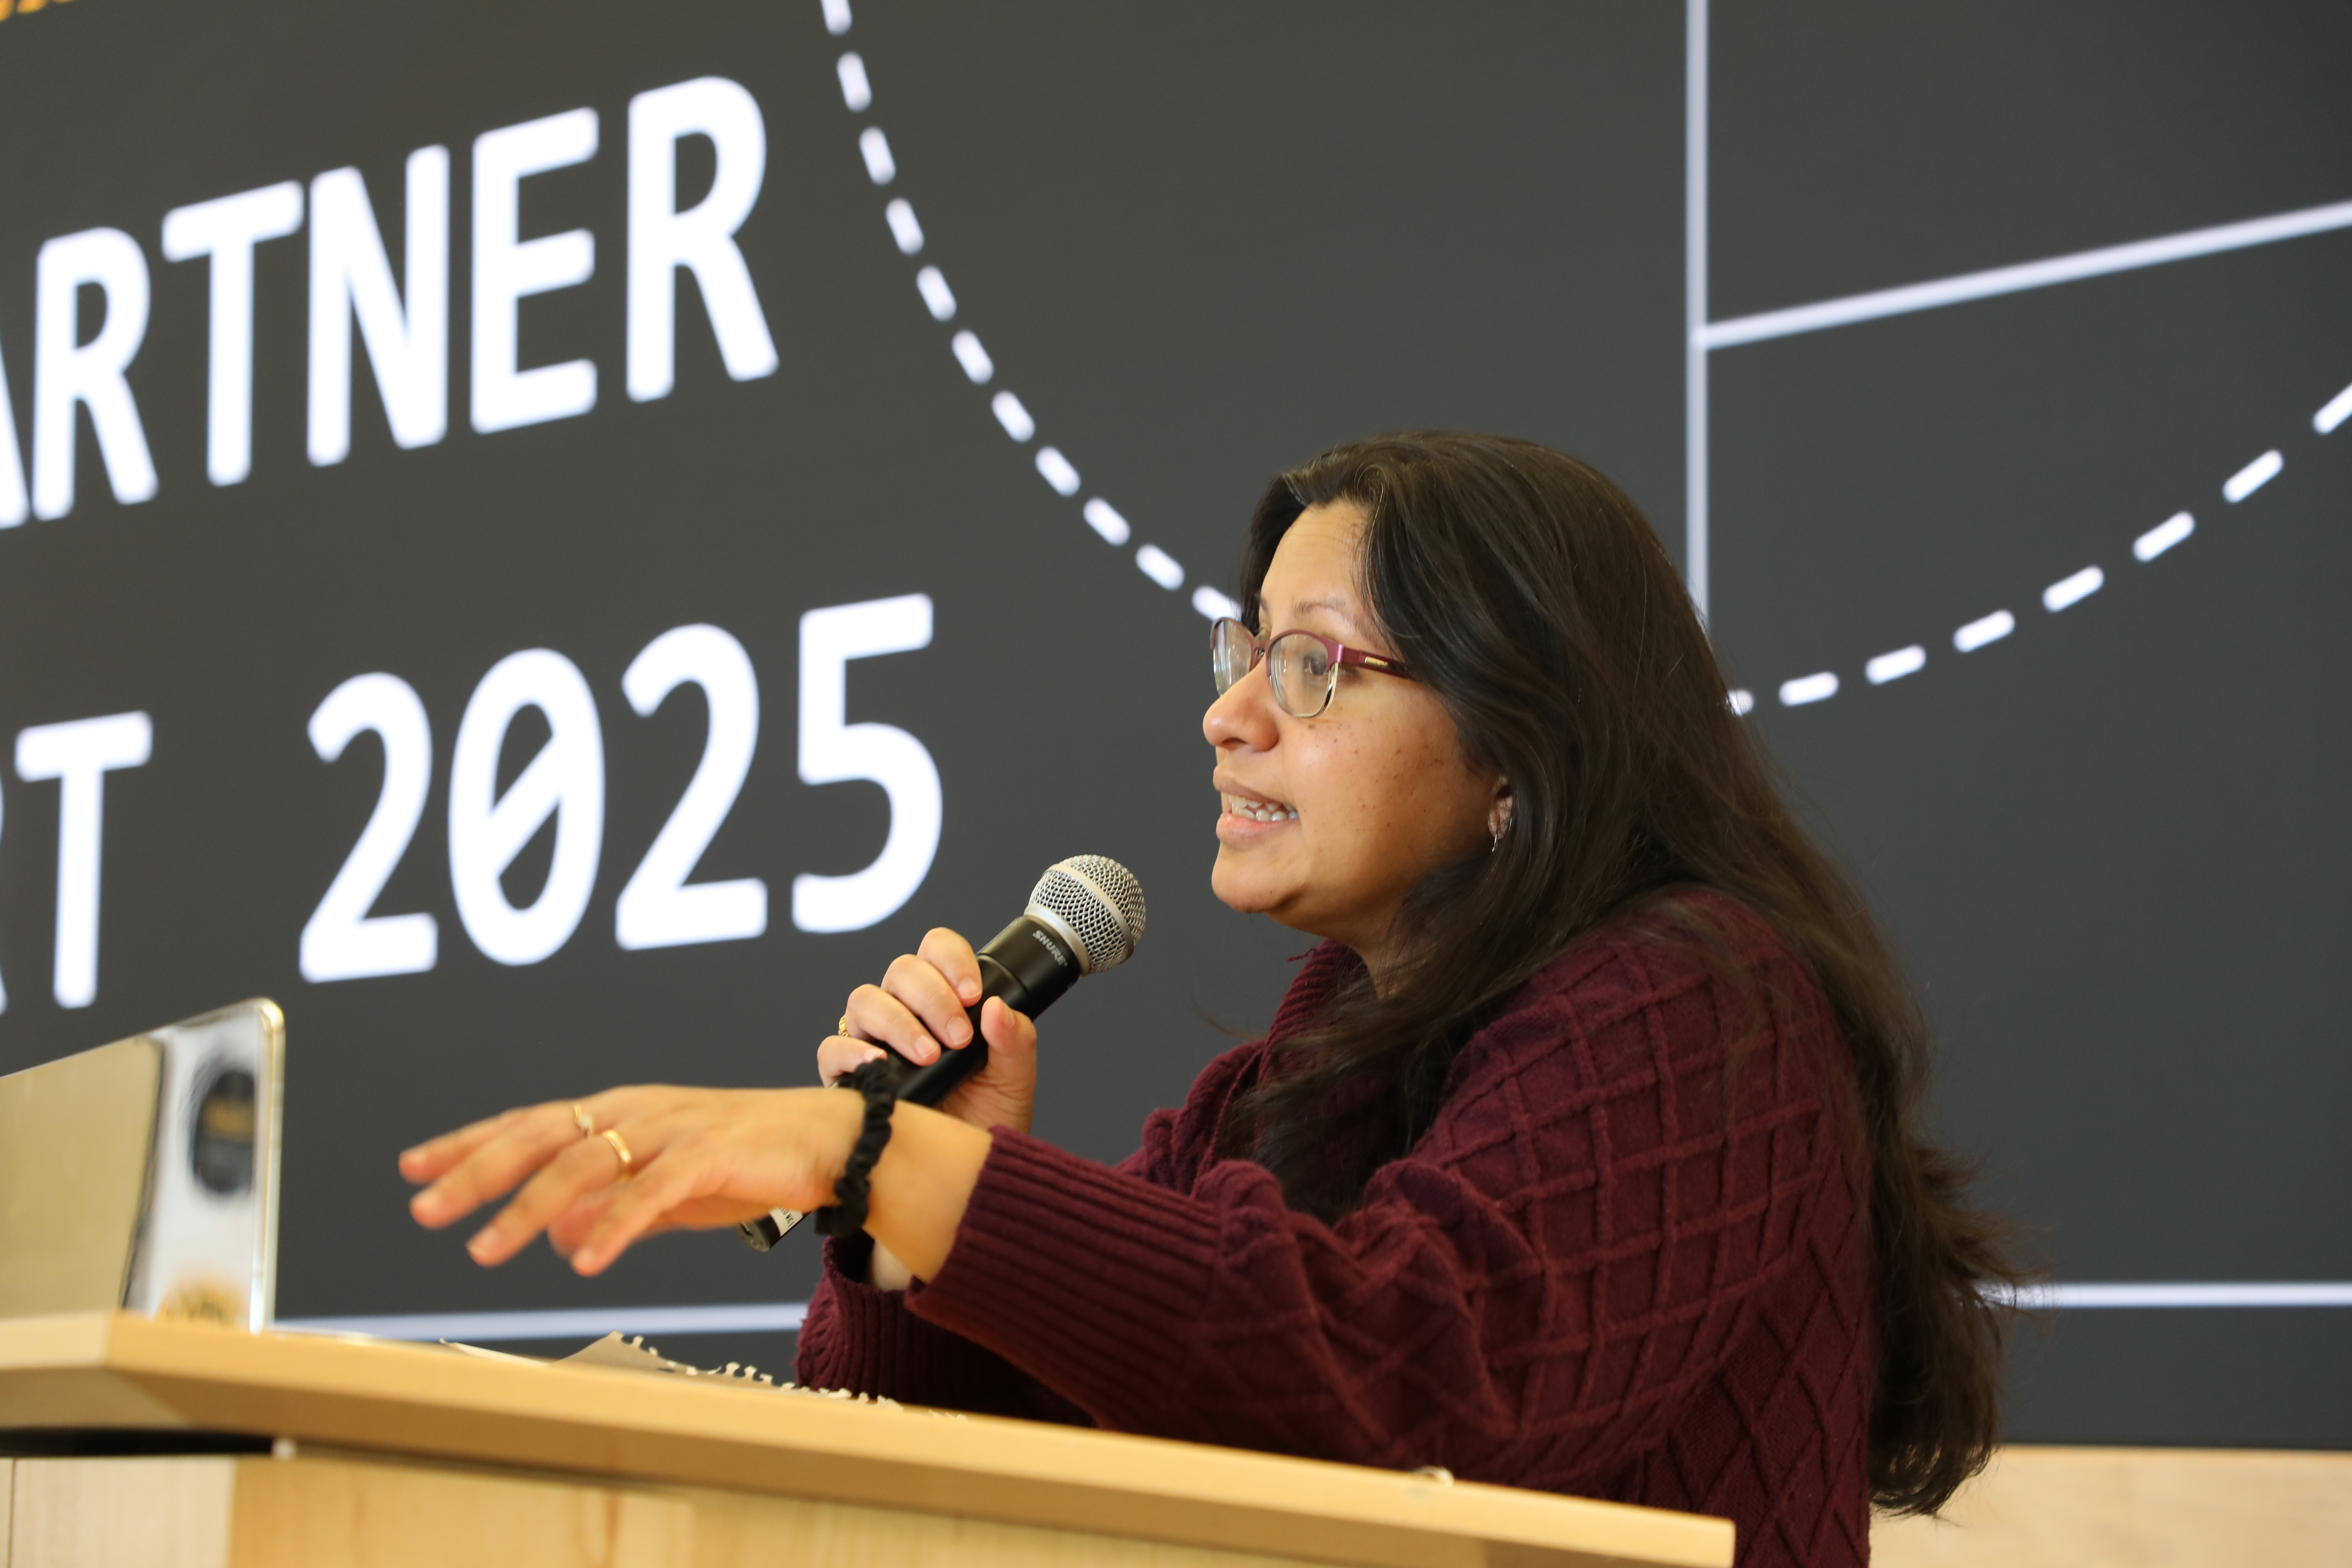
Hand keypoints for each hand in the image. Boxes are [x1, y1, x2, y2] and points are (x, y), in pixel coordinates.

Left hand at [399, 1086, 860, 1275]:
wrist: (833, 1143)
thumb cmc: (751, 1161)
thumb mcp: (670, 1191)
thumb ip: (616, 1211)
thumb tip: (560, 1239)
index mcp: (622, 1113)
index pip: (529, 1125)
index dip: (468, 1144)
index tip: (413, 1168)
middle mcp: (637, 1111)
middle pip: (541, 1137)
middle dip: (476, 1172)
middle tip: (423, 1209)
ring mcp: (673, 1128)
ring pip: (584, 1164)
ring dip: (529, 1209)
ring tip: (485, 1250)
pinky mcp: (711, 1153)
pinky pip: (652, 1192)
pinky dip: (614, 1225)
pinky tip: (584, 1261)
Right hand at [820, 927, 1037, 1135]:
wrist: (967, 1170)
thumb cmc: (989, 1116)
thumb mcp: (1014, 1078)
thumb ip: (1014, 1040)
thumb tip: (997, 1007)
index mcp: (944, 998)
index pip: (936, 950)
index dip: (951, 960)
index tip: (973, 995)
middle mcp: (904, 1010)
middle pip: (901, 970)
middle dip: (932, 998)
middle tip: (958, 1037)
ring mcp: (873, 1040)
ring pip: (865, 1000)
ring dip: (898, 1021)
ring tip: (928, 1054)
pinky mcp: (847, 1075)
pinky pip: (831, 1048)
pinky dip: (850, 1052)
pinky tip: (877, 1065)